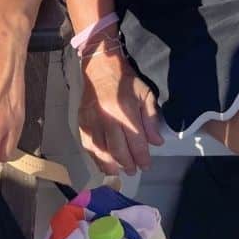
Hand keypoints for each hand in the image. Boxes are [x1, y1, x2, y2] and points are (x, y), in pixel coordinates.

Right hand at [78, 47, 163, 175]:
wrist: (100, 68)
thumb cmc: (126, 81)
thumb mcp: (145, 95)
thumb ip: (151, 119)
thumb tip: (156, 142)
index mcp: (125, 110)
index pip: (135, 142)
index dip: (142, 158)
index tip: (146, 165)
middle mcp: (107, 118)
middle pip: (118, 151)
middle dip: (128, 164)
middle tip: (134, 170)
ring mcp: (92, 121)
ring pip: (101, 152)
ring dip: (111, 165)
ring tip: (119, 171)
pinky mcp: (82, 122)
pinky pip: (88, 146)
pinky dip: (96, 158)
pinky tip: (104, 163)